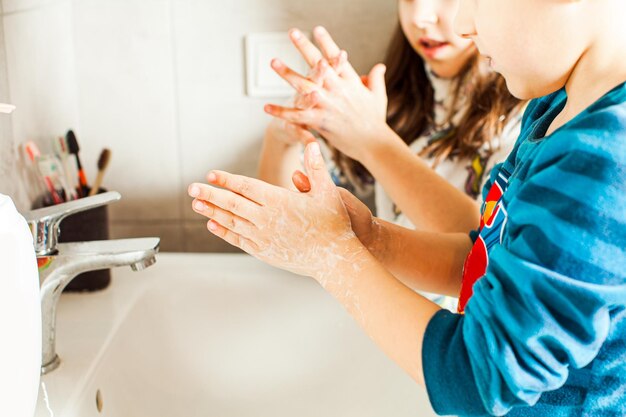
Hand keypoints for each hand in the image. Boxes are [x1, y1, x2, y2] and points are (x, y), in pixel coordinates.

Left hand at [188, 142, 364, 282]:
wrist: (334, 258)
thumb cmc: (334, 224)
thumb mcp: (329, 192)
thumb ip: (316, 169)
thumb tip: (311, 144)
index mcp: (280, 202)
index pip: (247, 187)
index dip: (227, 180)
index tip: (211, 174)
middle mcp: (267, 219)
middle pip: (233, 204)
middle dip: (211, 195)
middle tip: (192, 188)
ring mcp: (263, 237)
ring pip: (232, 221)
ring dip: (213, 212)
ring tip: (196, 204)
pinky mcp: (264, 251)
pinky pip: (239, 239)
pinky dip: (224, 232)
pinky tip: (213, 224)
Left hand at [266, 26, 388, 162]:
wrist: (373, 143)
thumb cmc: (376, 121)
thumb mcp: (378, 97)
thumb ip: (376, 79)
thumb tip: (379, 66)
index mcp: (351, 82)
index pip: (336, 58)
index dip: (326, 43)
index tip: (317, 29)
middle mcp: (338, 89)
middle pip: (318, 64)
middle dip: (304, 47)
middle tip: (293, 32)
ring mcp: (328, 104)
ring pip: (304, 85)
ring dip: (287, 73)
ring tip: (274, 61)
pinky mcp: (321, 120)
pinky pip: (297, 115)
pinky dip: (281, 112)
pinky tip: (267, 107)